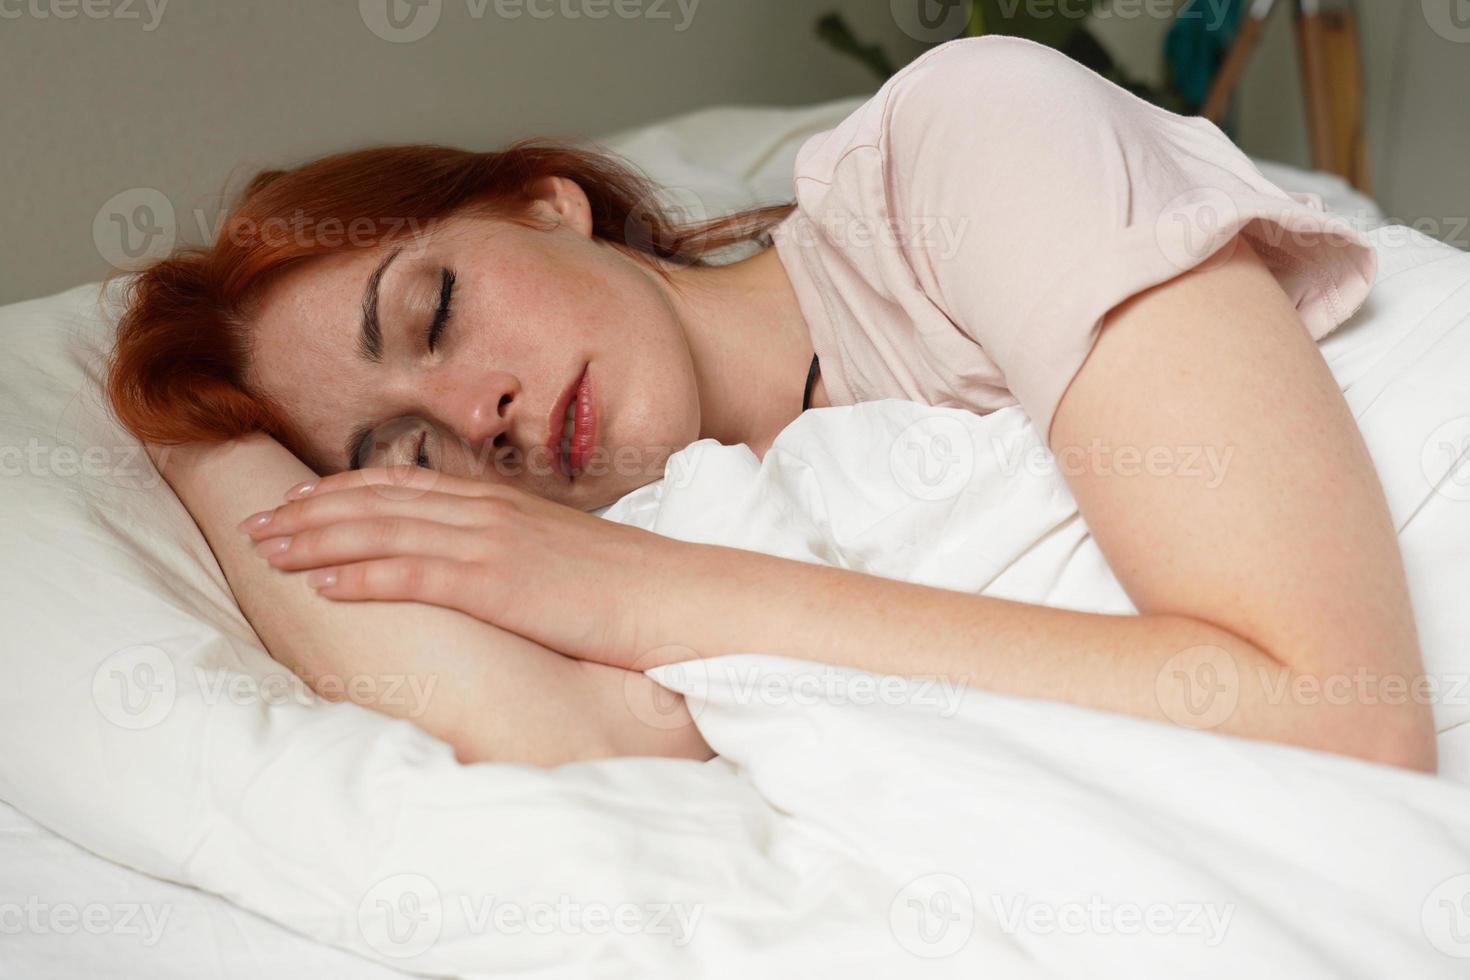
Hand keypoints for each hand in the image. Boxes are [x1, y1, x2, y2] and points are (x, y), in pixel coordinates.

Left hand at [238, 466, 688, 668]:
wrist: (677, 594)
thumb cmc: (628, 586)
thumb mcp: (561, 556)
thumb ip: (514, 554)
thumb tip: (487, 573)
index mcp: (501, 503)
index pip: (404, 485)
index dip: (342, 490)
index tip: (298, 497)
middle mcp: (486, 512)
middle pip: (377, 501)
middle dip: (308, 510)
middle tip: (255, 522)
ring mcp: (489, 543)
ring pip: (380, 530)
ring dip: (314, 539)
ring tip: (265, 549)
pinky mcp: (496, 582)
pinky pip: (412, 574)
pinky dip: (359, 574)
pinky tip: (320, 582)